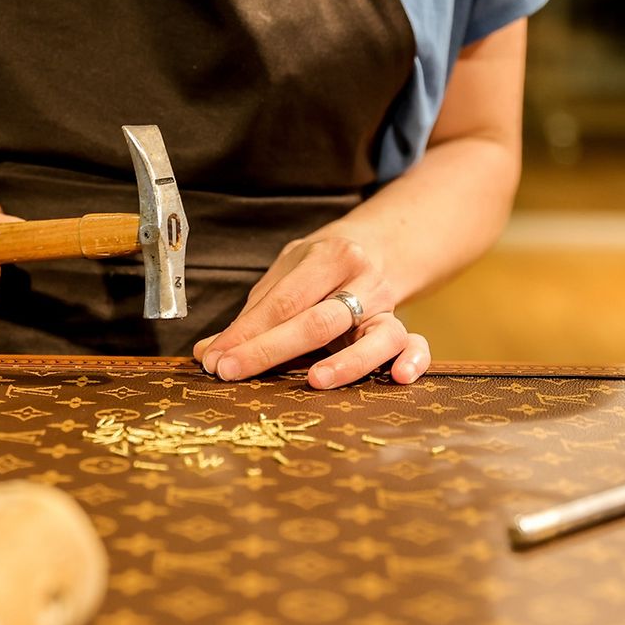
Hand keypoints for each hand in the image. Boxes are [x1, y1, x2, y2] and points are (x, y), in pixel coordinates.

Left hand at [192, 235, 430, 386]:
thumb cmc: (323, 265)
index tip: (214, 359)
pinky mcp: (404, 325)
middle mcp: (361, 279)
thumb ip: (253, 314)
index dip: (245, 332)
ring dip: (346, 362)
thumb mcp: (287, 273)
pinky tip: (399, 378)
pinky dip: (413, 360)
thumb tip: (208, 353)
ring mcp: (386, 305)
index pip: (282, 301)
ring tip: (315, 380)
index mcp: (327, 257)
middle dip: (269, 350)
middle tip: (231, 372)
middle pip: (317, 320)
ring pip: (375, 335)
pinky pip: (416, 344)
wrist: (381, 244)